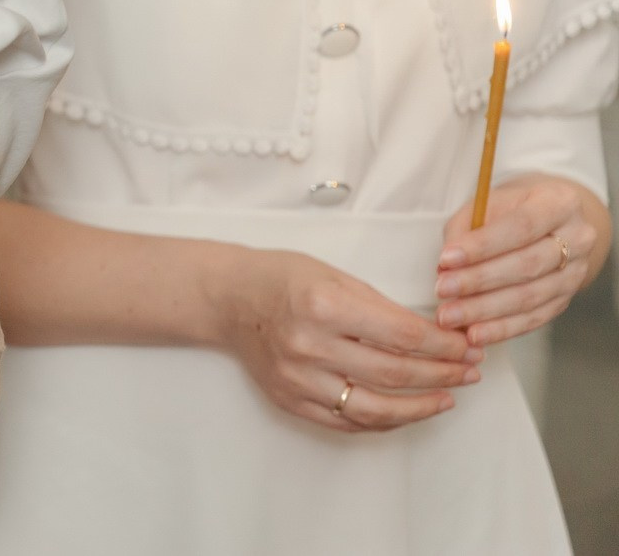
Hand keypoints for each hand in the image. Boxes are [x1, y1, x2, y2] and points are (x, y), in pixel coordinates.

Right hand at [211, 248, 479, 432]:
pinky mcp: (290, 400)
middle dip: (442, 374)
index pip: (403, 335)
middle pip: (395, 373)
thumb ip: (382, 308)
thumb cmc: (283, 279)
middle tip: (469, 371)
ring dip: (420, 407)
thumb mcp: (335, 276)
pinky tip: (405, 410)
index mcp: (323, 305)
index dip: (444, 345)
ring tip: (446, 399)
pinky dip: (383, 420)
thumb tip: (437, 337)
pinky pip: (347, 422)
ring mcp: (297, 378)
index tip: (468, 346)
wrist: (229, 299)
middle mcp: (309, 345)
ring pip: (375, 409)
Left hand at [436, 172, 610, 346]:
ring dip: (485, 311)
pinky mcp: (566, 299)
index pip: (520, 227)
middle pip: (526, 265)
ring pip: (530, 297)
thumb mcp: (487, 203)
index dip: (482, 246)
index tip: (445, 259)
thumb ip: (465, 229)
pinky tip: (474, 334)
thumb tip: (445, 267)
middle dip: (479, 281)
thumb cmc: (509, 209)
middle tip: (442, 290)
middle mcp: (577, 239)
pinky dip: (501, 328)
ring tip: (450, 317)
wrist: (548, 222)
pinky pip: (534, 318)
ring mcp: (576, 273)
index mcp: (558, 203)